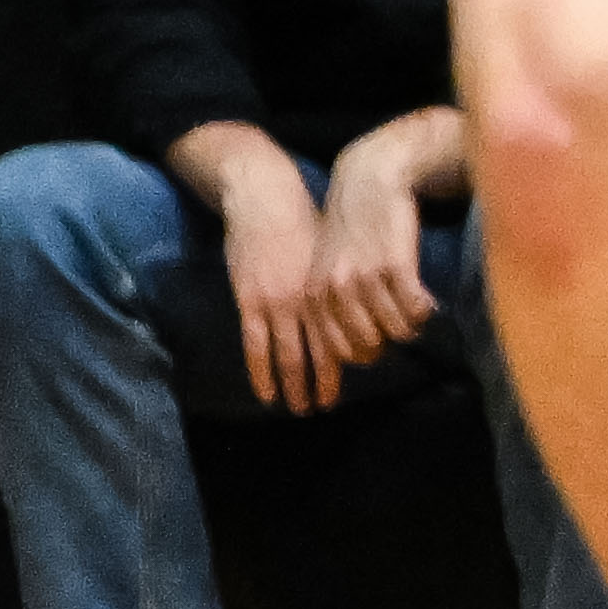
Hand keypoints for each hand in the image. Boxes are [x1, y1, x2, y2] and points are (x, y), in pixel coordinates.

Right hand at [208, 155, 339, 415]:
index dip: (350, 360)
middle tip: (325, 406)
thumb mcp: (331, 251)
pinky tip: (267, 395)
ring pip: (291, 355)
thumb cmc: (302, 221)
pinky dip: (262, 373)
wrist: (267, 200)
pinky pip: (256, 347)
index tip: (355, 378)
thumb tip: (356, 299)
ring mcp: (279, 303)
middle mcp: (311, 300)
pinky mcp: (251, 301)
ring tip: (299, 408)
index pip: (346, 333)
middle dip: (325, 382)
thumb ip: (338, 280)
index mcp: (332, 289)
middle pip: (323, 351)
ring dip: (296, 385)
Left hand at [308, 115, 446, 372]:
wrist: (371, 177)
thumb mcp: (329, 263)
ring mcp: (366, 278)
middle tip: (403, 327)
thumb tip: (354, 342)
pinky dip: (426, 311)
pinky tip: (430, 302)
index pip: (340, 350)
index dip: (366, 354)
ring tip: (419, 314)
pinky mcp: (395, 264)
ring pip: (397, 330)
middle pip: (370, 345)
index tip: (383, 345)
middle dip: (390, 342)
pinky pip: (416, 308)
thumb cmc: (353, 223)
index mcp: (316, 295)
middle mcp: (337, 290)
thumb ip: (334, 300)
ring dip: (413, 326)